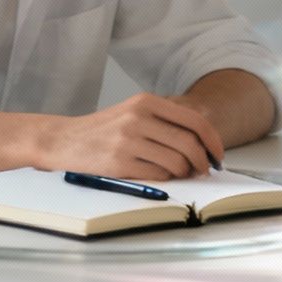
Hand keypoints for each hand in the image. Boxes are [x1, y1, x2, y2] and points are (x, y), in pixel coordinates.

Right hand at [37, 93, 224, 180]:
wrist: (64, 140)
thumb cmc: (103, 130)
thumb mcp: (133, 112)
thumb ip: (164, 121)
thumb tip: (202, 143)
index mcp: (146, 102)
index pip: (194, 121)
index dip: (213, 141)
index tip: (218, 155)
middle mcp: (138, 118)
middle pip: (189, 143)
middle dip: (202, 161)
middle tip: (204, 170)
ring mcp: (128, 140)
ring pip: (176, 162)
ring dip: (184, 172)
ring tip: (181, 174)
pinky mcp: (120, 162)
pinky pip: (158, 174)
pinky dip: (166, 179)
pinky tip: (160, 176)